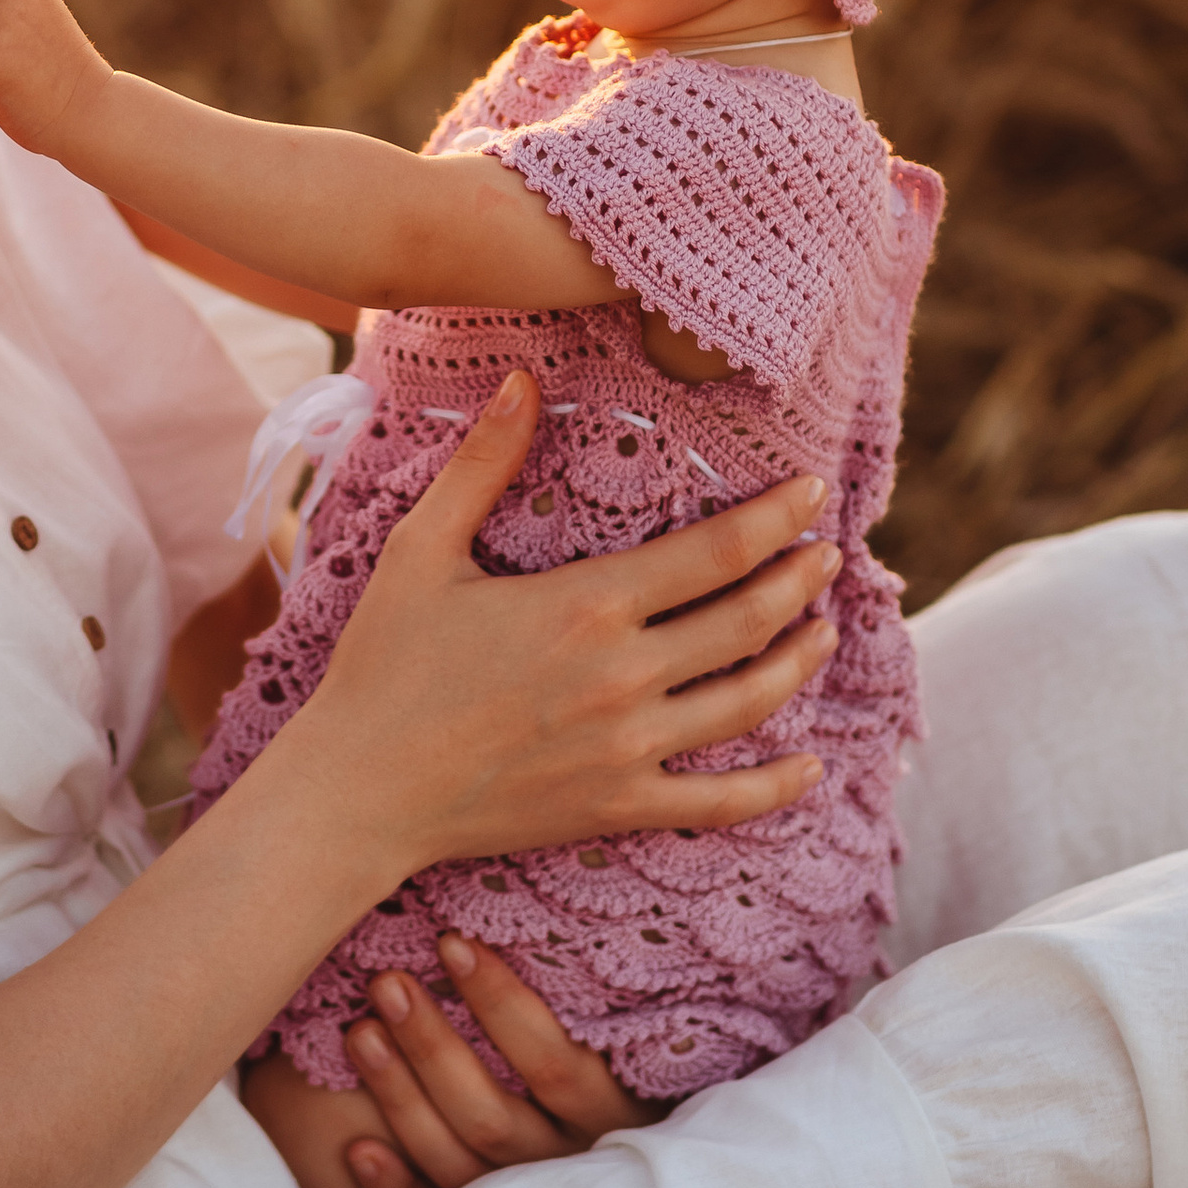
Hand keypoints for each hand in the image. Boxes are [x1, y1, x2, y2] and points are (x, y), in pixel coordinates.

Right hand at [265, 368, 834, 890]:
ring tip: (826, 630)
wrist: (359, 789)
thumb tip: (521, 378)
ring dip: (800, 661)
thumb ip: (482, 462)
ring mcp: (629, 749)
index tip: (814, 494)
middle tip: (829, 555)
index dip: (776, 519)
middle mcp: (624, 675)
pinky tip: (813, 766)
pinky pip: (721, 802)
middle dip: (800, 581)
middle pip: (748, 620)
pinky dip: (776, 786)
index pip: (715, 553)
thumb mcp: (421, 548)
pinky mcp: (619, 808)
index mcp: (587, 604)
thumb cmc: (383, 664)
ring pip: (749, 701)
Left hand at [334, 940, 655, 1187]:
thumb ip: (591, 1013)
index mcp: (615, 1120)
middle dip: (433, 1046)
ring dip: (402, 1099)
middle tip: (387, 982)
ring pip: (458, 1162)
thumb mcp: (635, 1056)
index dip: (501, 1003)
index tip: (451, 942)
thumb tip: (514, 926)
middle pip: (492, 1115)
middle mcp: (572, 1172)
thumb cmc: (630, 1098)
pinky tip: (358, 1147)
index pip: (555, 1062)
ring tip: (359, 1034)